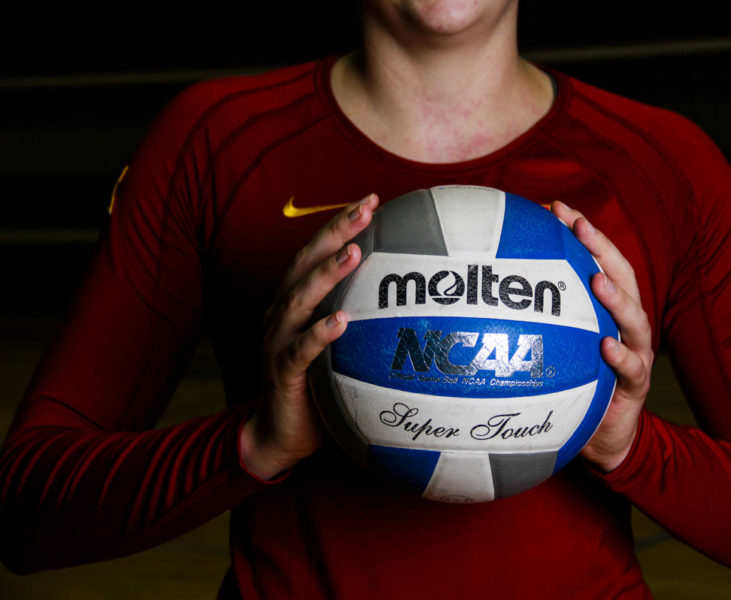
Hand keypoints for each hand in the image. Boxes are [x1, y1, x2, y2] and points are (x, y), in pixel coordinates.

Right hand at [240, 194, 378, 479]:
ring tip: (354, 254)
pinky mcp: (281, 371)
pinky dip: (319, 334)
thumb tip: (421, 310)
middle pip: (305, 262)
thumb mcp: (343, 350)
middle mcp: (283, 313)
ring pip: (300, 298)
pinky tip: (341, 322)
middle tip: (365, 209)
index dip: (341, 226)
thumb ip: (366, 325)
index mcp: (296, 303)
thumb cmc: (319, 389)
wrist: (279, 435)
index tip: (372, 200)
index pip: (317, 254)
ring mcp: (278, 340)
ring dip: (326, 274)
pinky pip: (300, 350)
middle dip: (336, 233)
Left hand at [552, 201, 653, 472]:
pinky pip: (630, 368)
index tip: (555, 207)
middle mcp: (625, 323)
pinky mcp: (635, 384)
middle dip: (601, 248)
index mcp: (607, 308)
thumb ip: (534, 322)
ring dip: (616, 297)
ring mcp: (635, 351)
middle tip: (579, 226)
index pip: (598, 260)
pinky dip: (620, 356)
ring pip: (633, 318)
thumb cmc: (575, 384)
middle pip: (621, 276)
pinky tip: (605, 346)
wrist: (602, 437)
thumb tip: (483, 293)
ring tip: (596, 280)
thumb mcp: (555, 349)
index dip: (581, 232)